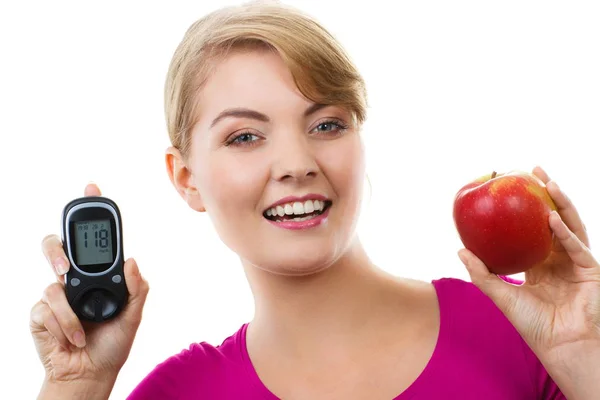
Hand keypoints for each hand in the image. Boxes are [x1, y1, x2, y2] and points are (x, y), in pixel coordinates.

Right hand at [30, 183, 149, 386]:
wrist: (90, 374)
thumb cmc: (112, 344)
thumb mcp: (133, 316)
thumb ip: (136, 289)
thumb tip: (132, 260)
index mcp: (100, 276)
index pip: (95, 240)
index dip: (92, 213)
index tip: (92, 188)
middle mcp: (76, 280)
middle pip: (58, 246)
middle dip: (57, 250)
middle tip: (65, 265)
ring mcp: (56, 295)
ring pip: (53, 281)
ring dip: (71, 311)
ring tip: (81, 326)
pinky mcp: (41, 312)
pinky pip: (47, 308)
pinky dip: (64, 326)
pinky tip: (72, 339)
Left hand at [457, 166, 599, 364]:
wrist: (561, 346)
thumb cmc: (534, 325)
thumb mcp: (502, 295)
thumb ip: (482, 274)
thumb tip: (459, 250)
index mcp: (541, 264)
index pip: (532, 229)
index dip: (524, 208)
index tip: (512, 187)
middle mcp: (559, 258)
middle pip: (554, 218)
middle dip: (546, 193)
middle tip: (531, 170)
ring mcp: (576, 261)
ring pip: (570, 224)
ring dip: (560, 202)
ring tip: (546, 181)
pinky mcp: (590, 270)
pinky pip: (576, 246)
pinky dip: (564, 232)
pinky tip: (550, 217)